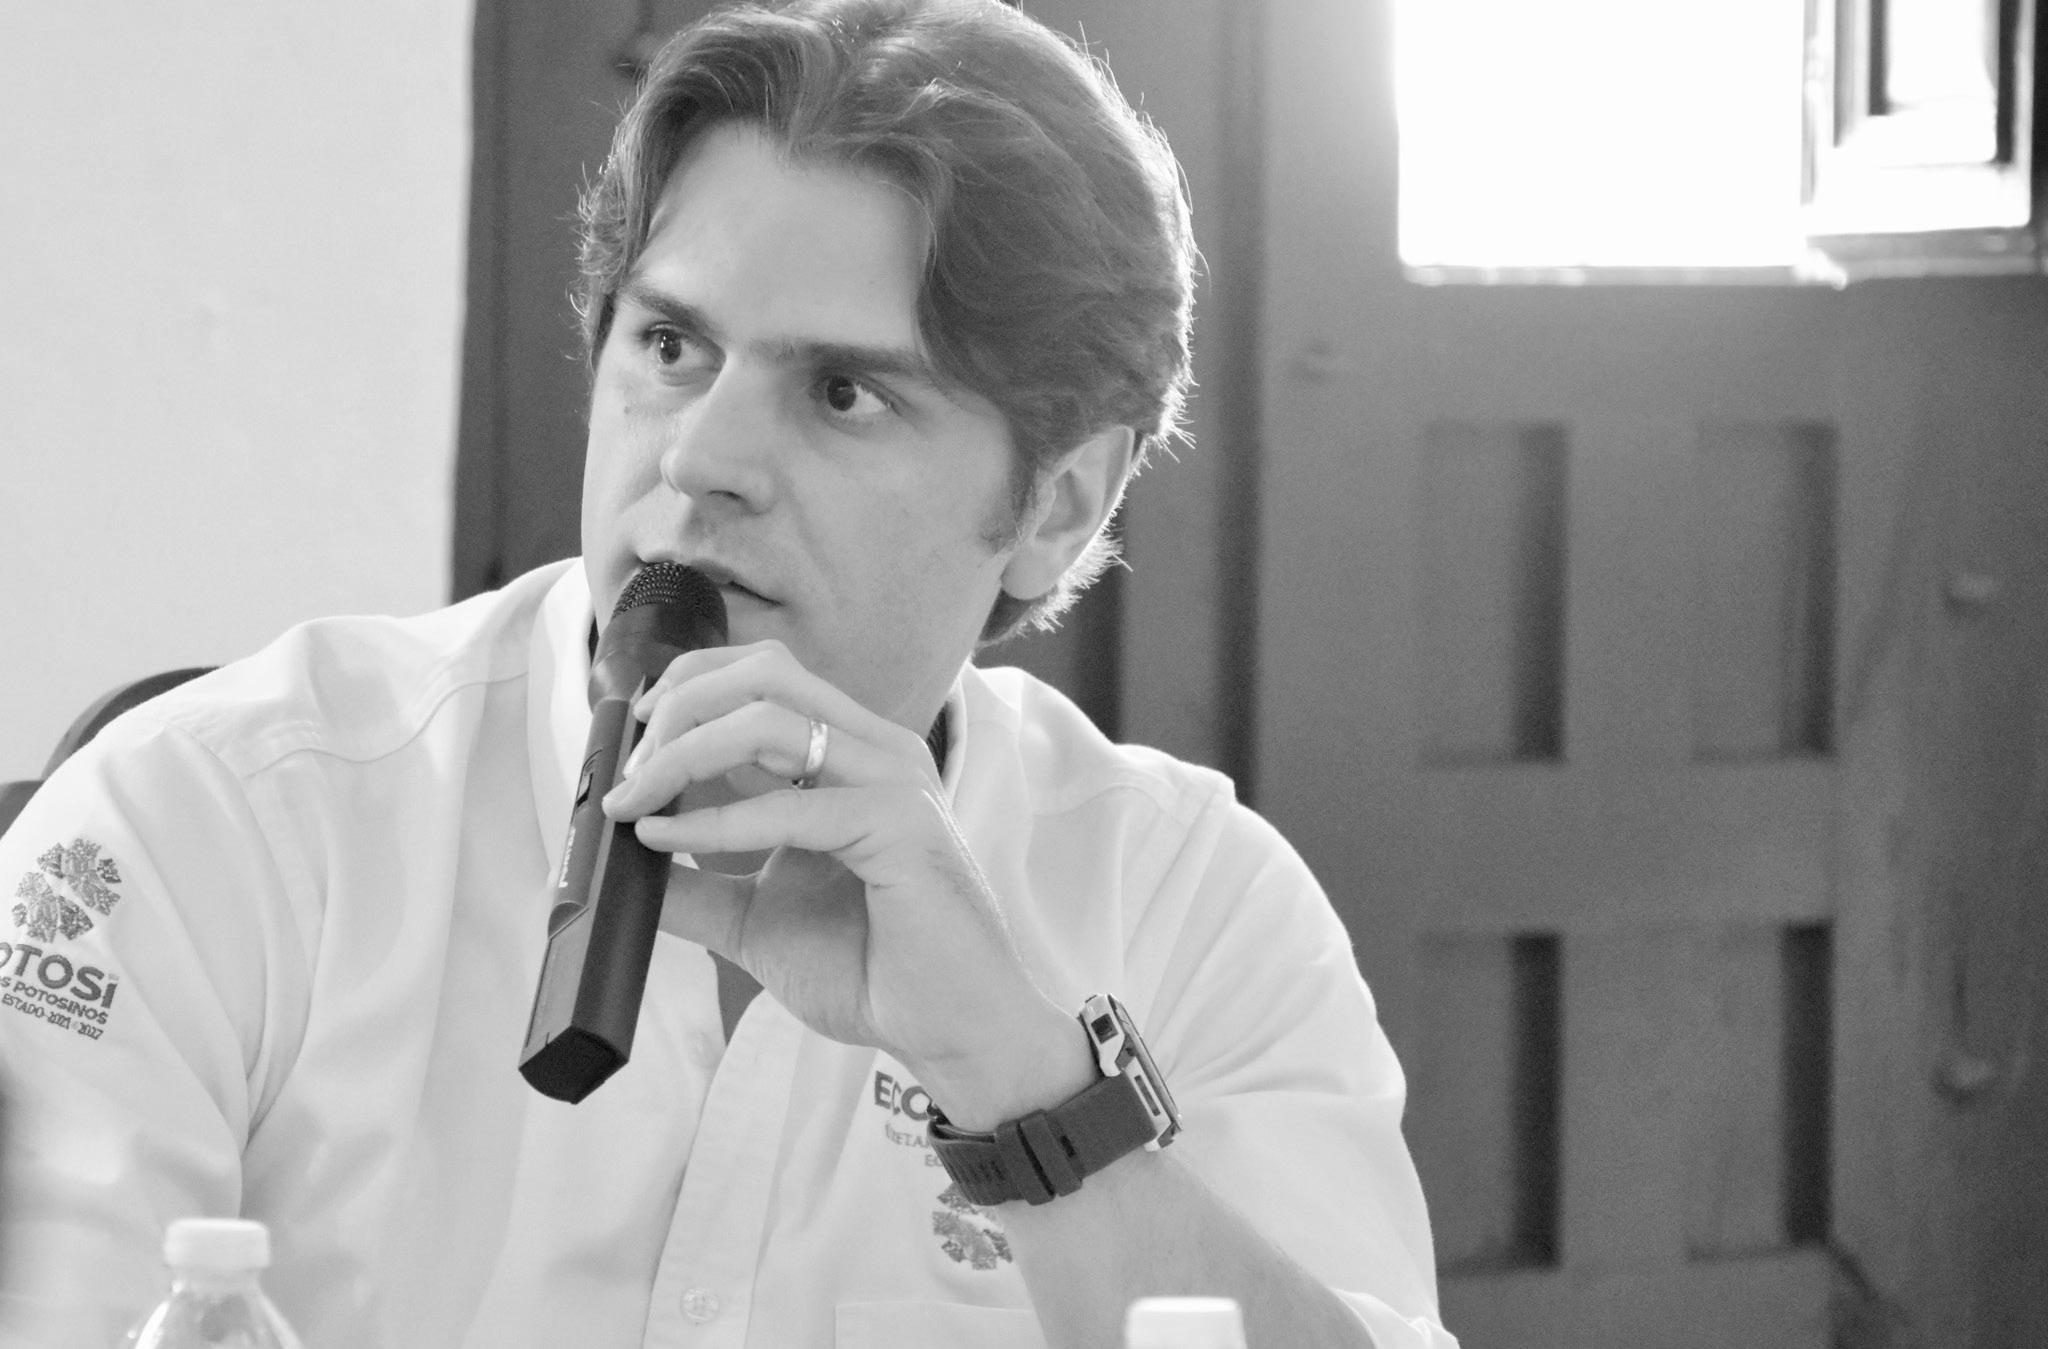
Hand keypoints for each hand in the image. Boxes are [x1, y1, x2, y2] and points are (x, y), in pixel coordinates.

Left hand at [600, 641, 1091, 1124]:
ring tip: (634, 804)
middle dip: (677, 708)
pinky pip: (787, 807)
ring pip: (768, 718)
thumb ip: (698, 888)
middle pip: (762, 671)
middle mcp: (876, 751)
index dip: (684, 693)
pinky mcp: (900, 824)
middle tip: (626, 773)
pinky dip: (712, 823)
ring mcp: (893, 779)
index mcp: (853, 756)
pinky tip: (666, 840)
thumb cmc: (877, 972)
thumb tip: (624, 869)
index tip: (629, 749)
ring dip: (681, 754)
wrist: (951, 1031)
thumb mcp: (758, 920)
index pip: (761, 678)